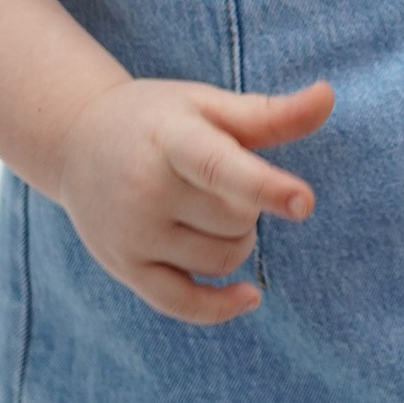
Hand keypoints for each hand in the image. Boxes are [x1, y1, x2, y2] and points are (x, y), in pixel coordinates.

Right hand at [54, 77, 332, 324]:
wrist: (75, 140)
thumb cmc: (157, 118)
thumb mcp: (206, 104)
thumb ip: (269, 113)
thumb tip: (329, 96)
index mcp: (170, 139)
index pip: (220, 167)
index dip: (265, 186)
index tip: (304, 202)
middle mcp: (145, 189)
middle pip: (237, 219)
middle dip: (249, 205)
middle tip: (222, 181)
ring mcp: (131, 234)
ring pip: (223, 260)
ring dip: (236, 240)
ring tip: (209, 209)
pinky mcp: (124, 268)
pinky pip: (184, 304)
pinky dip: (222, 306)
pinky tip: (249, 296)